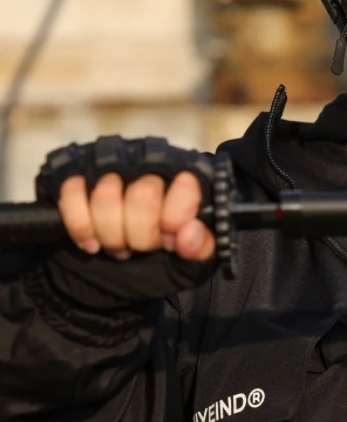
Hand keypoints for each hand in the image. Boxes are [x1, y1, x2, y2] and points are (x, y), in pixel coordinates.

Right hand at [58, 170, 215, 261]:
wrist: (116, 259)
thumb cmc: (159, 251)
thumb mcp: (189, 257)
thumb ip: (200, 246)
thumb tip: (188, 234)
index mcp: (184, 179)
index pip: (185, 185)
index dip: (175, 218)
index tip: (168, 240)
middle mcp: (149, 163)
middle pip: (142, 195)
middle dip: (139, 236)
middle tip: (139, 249)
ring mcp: (110, 164)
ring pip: (106, 197)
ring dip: (110, 235)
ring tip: (118, 247)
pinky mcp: (76, 173)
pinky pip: (71, 193)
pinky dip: (80, 226)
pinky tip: (91, 244)